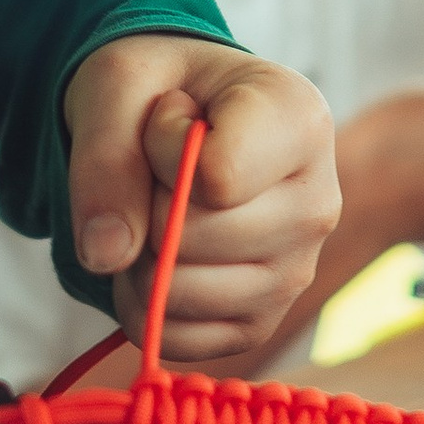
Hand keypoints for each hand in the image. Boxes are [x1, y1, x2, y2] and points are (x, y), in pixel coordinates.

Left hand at [64, 35, 338, 366]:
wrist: (178, 117)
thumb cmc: (157, 90)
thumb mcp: (116, 86)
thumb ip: (105, 159)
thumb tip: (106, 256)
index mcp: (301, 122)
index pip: (216, 178)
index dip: (163, 149)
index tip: (173, 114)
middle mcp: (318, 204)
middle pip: (191, 240)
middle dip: (143, 203)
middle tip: (159, 163)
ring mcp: (295, 273)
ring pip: (177, 293)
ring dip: (137, 253)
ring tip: (161, 203)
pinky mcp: (260, 322)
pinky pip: (173, 337)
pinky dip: (139, 301)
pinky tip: (159, 249)